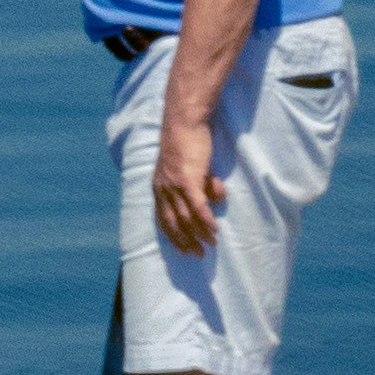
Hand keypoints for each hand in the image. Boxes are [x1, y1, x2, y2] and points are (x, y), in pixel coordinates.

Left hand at [153, 113, 226, 253]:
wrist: (185, 121)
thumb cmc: (188, 141)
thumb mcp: (189, 167)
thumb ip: (199, 184)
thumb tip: (214, 197)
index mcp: (159, 186)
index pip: (163, 218)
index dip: (173, 236)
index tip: (182, 250)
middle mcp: (163, 188)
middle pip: (173, 222)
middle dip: (185, 241)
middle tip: (198, 254)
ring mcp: (175, 184)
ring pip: (187, 217)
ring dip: (200, 233)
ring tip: (212, 243)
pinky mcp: (188, 179)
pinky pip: (198, 206)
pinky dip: (206, 220)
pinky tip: (215, 229)